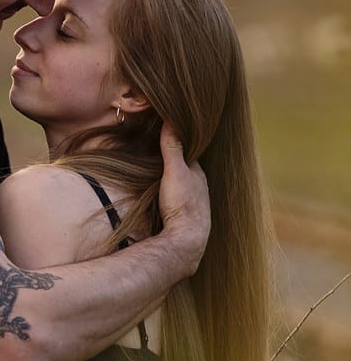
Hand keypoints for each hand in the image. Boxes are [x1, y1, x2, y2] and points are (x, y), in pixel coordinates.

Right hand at [157, 123, 209, 275]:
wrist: (187, 240)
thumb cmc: (183, 204)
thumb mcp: (174, 171)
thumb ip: (172, 148)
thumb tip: (172, 120)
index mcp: (199, 174)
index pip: (189, 154)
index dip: (179, 143)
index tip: (168, 134)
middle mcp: (200, 188)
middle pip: (187, 170)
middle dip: (176, 161)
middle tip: (160, 152)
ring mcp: (194, 203)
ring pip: (184, 186)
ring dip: (174, 180)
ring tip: (159, 172)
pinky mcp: (186, 217)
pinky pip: (179, 200)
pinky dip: (172, 194)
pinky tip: (163, 196)